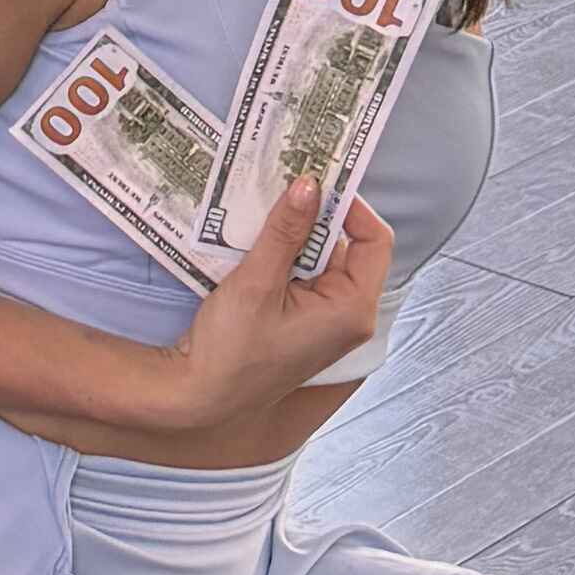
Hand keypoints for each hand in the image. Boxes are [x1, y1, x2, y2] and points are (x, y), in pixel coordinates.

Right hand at [170, 182, 393, 428]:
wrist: (199, 395)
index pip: (374, 241)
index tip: (318, 178)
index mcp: (351, 309)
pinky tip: (257, 238)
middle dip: (318, 214)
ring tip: (266, 206)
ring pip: (322, 260)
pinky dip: (285, 254)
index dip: (351, 205)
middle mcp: (348, 316)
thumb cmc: (232, 348)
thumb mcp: (257, 282)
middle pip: (348, 247)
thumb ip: (286, 231)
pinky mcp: (303, 322)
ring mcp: (326, 321)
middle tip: (286, 182)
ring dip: (296, 233)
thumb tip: (310, 184)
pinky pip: (304, 276)